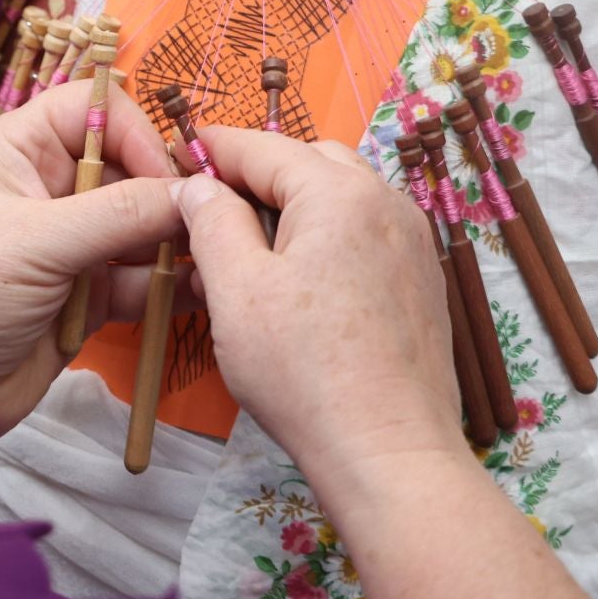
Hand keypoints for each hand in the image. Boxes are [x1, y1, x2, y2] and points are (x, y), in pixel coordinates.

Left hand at [0, 81, 196, 489]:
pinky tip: (208, 290)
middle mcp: (45, 187)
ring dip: (179, 241)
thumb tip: (192, 191)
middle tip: (209, 221)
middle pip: (128, 166)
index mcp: (14, 151)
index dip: (136, 133)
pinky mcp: (90, 292)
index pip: (90, 111)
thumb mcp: (34, 244)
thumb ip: (117, 214)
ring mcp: (70, 242)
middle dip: (168, 193)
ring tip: (219, 258)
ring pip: (143, 225)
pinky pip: (144, 277)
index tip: (169, 175)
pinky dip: (174, 284)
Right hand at [179, 128, 464, 502]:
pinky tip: (294, 285)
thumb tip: (199, 185)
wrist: (388, 451)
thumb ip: (212, 221)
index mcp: (340, 193)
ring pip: (339, 199)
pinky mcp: (420, 282)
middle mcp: (386, 203)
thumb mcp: (237, 291)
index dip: (213, 147)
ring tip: (246, 254)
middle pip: (308, 163)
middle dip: (256, 176)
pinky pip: (363, 236)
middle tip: (207, 208)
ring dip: (291, 210)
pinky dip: (324, 240)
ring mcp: (412, 242)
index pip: (263, 147)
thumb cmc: (305, 373)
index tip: (177, 151)